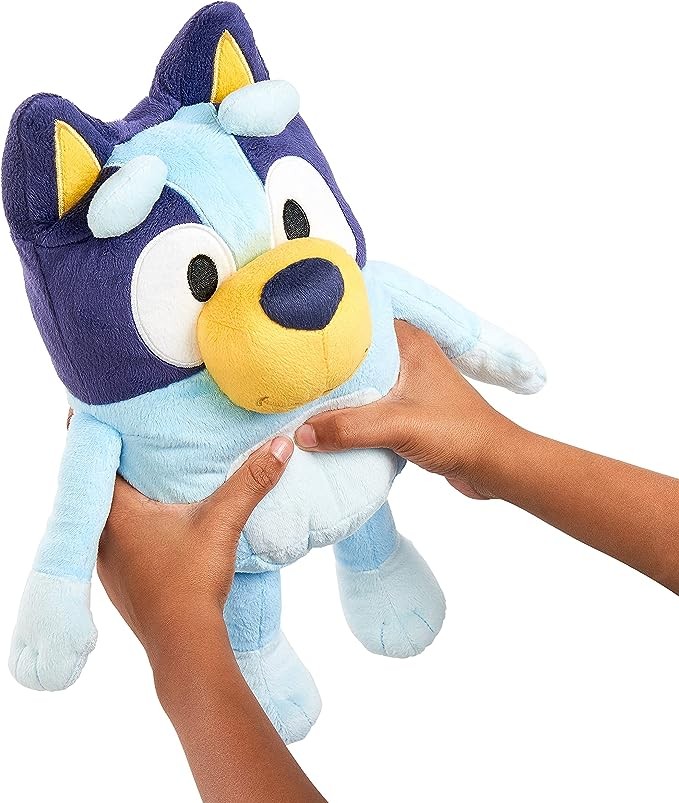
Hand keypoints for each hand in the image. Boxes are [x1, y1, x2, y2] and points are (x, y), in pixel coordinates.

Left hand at [97, 437, 292, 664]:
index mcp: (114, 513)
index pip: (92, 456)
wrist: (184, 646)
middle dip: (116, 456)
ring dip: (122, 491)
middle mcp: (100, 535)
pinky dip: (130, 518)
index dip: (97, 426)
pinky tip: (155, 516)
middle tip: (135, 428)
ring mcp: (106, 561)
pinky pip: (116, 535)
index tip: (105, 403)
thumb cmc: (191, 582)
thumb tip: (281, 445)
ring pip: (106, 512)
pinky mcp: (119, 579)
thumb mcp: (221, 522)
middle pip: (98, 482)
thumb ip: (250, 481)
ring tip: (146, 467)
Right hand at [294, 321, 516, 498]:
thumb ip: (347, 428)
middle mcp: (408, 356)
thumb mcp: (396, 425)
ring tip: (301, 400)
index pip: (359, 322)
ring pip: (362, 382)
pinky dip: (351, 413)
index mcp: (408, 342)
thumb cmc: (457, 433)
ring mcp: (409, 383)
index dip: (327, 330)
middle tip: (289, 374)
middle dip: (326, 367)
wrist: (494, 464)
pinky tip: (328, 423)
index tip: (294, 337)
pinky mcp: (409, 408)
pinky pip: (370, 404)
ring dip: (338, 394)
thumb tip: (300, 435)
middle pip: (355, 355)